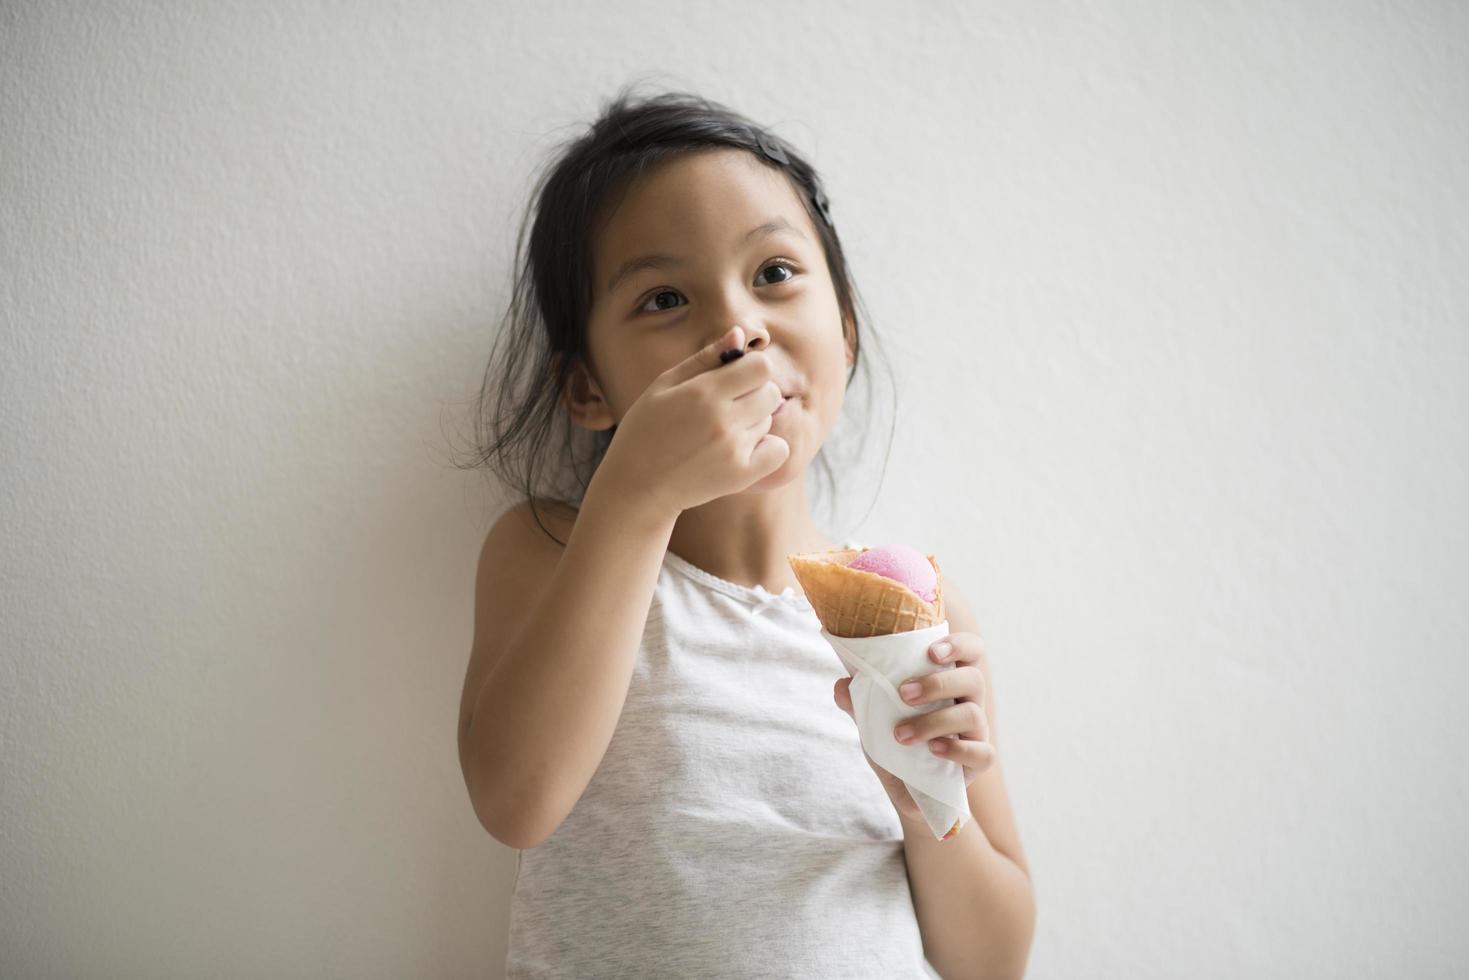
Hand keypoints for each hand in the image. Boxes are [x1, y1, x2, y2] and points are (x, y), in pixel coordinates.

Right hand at [599, 325, 789, 517]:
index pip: (761, 367)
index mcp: (703, 393)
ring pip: (769, 420)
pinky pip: (779, 450)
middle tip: (728, 407)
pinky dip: (767, 448)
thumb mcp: (664, 386)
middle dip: (754, 394)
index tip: (735, 379)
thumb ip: (705, 358)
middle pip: (771, 392)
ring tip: (721, 433)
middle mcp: (723, 420)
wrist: (637, 486)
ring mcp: (734, 450)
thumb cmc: (646, 429)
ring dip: (753, 422)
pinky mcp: (742, 475)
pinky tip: (742, 449)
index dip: (751, 369)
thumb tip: (740, 334)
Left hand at [833, 631, 995, 821]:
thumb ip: (859, 701)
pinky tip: (933, 750)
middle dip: (937, 684)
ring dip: (934, 722)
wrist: (906, 786)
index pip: (972, 649)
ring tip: (901, 734)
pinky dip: (957, 750)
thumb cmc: (897, 738)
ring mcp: (977, 731)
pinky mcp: (978, 761)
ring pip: (973, 714)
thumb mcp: (874, 719)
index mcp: (950, 679)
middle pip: (973, 679)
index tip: (931, 652)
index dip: (959, 645)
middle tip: (903, 694)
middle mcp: (968, 700)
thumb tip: (841, 685)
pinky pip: (983, 753)